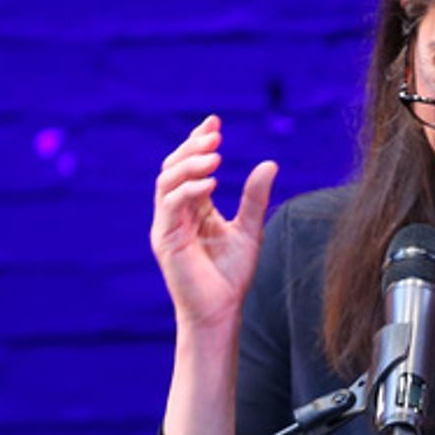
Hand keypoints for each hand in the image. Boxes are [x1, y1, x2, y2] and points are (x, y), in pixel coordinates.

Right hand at [150, 115, 277, 333]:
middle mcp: (176, 213)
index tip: (215, 121)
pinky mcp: (164, 239)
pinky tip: (211, 183)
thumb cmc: (231, 277)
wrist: (220, 312)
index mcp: (193, 208)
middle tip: (216, 134)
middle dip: (192, 146)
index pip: (190, 166)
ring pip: (167, 180)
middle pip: (173, 167)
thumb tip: (269, 163)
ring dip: (189, 163)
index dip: (198, 141)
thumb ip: (254, 198)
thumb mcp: (249, 230)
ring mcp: (167, 225)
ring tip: (216, 155)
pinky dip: (188, 189)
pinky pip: (170, 204)